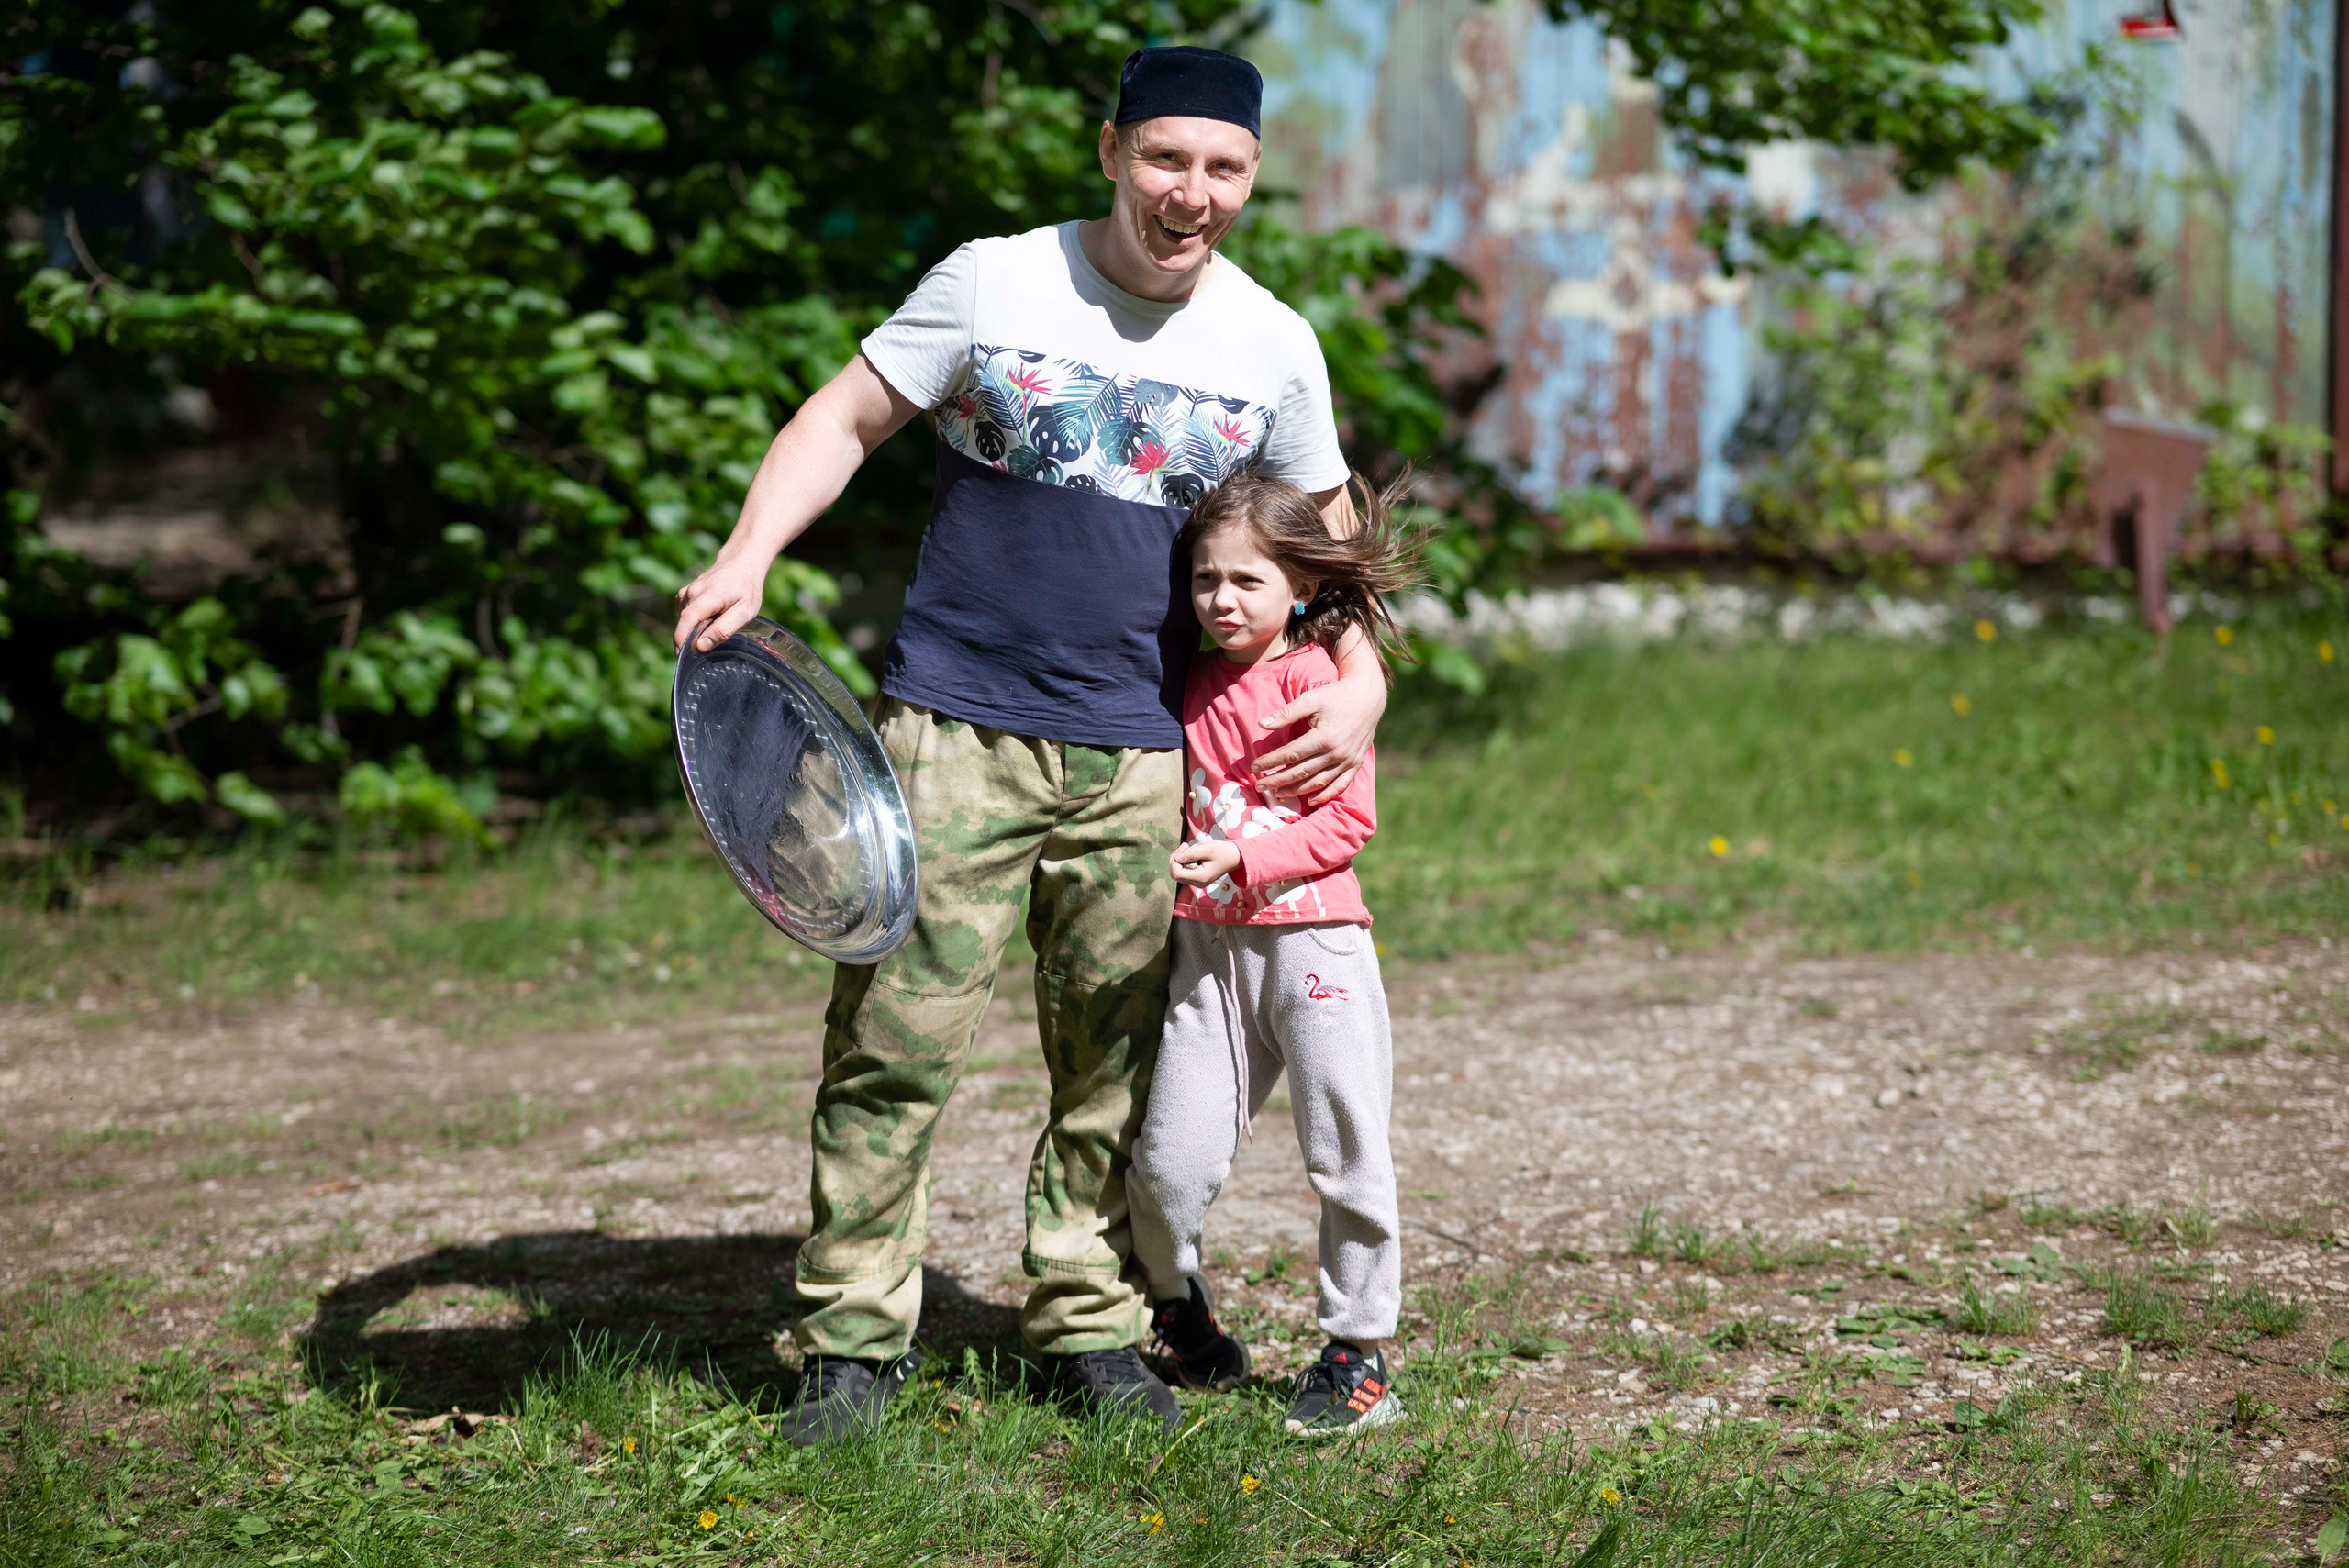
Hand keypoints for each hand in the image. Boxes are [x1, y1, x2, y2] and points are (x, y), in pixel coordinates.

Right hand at [672, 554, 772, 653]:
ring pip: (686, 621)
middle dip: (693, 638)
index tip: (681, 657)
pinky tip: (712, 615)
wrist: (740, 563)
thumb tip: (700, 646)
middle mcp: (692, 592)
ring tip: (719, 619)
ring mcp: (686, 592)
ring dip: (697, 628)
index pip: (687, 619)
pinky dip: (696, 621)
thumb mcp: (744, 612)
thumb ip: (723, 629)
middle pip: (685, 623)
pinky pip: (686, 615)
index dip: (681, 640)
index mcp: (708, 596)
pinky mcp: (684, 595)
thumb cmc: (746, 589)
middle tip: (715, 639)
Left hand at [1170, 838, 1240, 887]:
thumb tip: (1177, 858)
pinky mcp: (1197, 878)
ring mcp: (1197, 882)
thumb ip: (1191, 853)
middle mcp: (1198, 883)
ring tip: (1189, 847)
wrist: (1236, 857)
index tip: (1184, 847)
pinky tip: (1191, 852)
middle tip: (1185, 846)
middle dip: (1175, 859)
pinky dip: (1183, 861)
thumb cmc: (1224, 851)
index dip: (1174, 860)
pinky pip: (1183, 871)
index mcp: (1201, 877)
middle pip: (1174, 874)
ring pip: (1177, 873)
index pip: (1177, 873)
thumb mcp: (1208, 849)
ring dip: (1179, 859)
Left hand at [1251, 674, 1382, 805]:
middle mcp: (1336, 753)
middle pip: (1301, 772)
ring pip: (1318, 783)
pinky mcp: (1356, 764)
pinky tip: (1310, 800)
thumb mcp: (1311, 699)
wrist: (1368, 696)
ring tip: (1278, 794)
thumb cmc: (1336, 695)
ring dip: (1296, 791)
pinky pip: (1339, 785)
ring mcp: (1348, 761)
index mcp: (1324, 737)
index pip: (1290, 754)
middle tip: (1259, 786)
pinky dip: (1325, 795)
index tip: (1254, 766)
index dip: (1270, 762)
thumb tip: (1261, 724)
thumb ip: (1286, 713)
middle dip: (1277, 781)